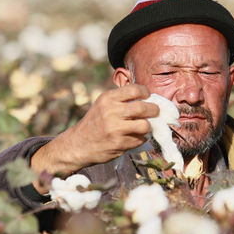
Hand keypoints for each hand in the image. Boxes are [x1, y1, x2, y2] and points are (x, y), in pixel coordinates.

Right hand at [29, 84, 159, 185]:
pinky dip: (140, 138)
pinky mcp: (119, 144)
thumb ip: (121, 100)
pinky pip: (140, 139)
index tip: (147, 97)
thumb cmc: (95, 122)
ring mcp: (115, 129)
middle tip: (155, 112)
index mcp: (108, 98)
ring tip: (144, 126)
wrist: (79, 144)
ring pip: (145, 125)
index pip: (134, 89)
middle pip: (144, 107)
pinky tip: (134, 137)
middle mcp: (111, 112)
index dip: (146, 93)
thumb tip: (148, 98)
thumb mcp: (103, 104)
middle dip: (154, 110)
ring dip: (148, 126)